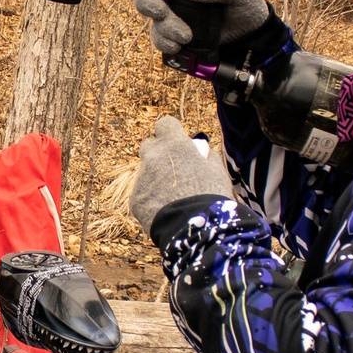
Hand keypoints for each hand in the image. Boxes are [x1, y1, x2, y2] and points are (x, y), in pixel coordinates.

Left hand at [128, 117, 234, 234]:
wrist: (195, 228)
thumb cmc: (211, 197)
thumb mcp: (216, 171)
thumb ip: (206, 156)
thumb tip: (200, 150)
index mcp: (175, 145)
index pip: (165, 124)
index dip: (171, 133)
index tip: (178, 142)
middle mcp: (154, 157)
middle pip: (149, 146)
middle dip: (158, 154)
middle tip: (172, 169)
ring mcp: (142, 178)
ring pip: (146, 173)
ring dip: (156, 180)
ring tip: (174, 199)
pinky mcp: (135, 199)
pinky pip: (142, 195)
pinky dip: (152, 201)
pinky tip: (166, 212)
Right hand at [133, 0, 270, 63]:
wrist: (248, 36)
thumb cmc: (243, 4)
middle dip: (148, 4)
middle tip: (161, 13)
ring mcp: (173, 13)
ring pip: (153, 19)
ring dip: (165, 29)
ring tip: (186, 36)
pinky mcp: (174, 33)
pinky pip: (159, 38)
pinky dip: (166, 43)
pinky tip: (179, 45)